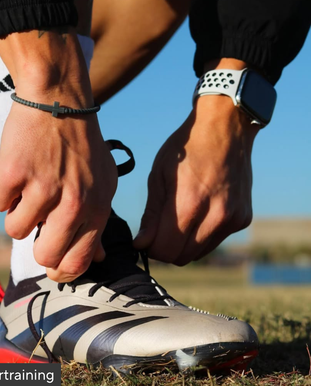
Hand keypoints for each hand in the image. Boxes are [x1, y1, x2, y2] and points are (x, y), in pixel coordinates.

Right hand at [0, 29, 117, 281]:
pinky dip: (5, 192)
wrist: (59, 102)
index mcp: (96, 208)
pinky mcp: (14, 174)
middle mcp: (73, 203)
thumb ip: (98, 223)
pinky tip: (20, 172)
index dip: (62, 272)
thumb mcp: (103, 184)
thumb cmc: (82, 146)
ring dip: (19, 212)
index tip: (53, 266)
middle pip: (44, 257)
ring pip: (16, 231)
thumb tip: (96, 258)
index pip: (77, 262)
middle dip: (37, 247)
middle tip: (39, 225)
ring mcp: (43, 188)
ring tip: (31, 188)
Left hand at [134, 94, 258, 264]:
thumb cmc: (186, 149)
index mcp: (190, 203)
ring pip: (198, 253)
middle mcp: (216, 216)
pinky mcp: (244, 218)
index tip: (147, 237)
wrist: (225, 128)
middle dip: (166, 248)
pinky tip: (200, 211)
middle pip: (181, 257)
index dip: (151, 247)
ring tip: (180, 217)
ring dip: (184, 243)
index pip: (165, 250)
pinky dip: (202, 235)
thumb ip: (151, 214)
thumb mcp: (159, 176)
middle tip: (160, 228)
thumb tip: (141, 245)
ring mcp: (233, 218)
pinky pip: (215, 241)